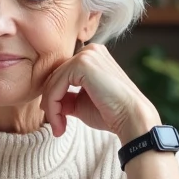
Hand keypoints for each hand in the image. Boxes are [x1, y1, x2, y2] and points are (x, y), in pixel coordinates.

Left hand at [40, 43, 160, 139]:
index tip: (58, 122)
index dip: (55, 98)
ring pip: (53, 81)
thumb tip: (46, 102)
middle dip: (51, 104)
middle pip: (55, 77)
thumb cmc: (111, 113)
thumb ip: (65, 98)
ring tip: (59, 128)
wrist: (131, 118)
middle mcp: (89, 50)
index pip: (61, 75)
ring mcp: (86, 55)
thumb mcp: (81, 103)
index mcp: (91, 57)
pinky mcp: (82, 63)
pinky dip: (53, 106)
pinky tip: (60, 122)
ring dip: (51, 108)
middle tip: (57, 127)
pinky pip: (56, 85)